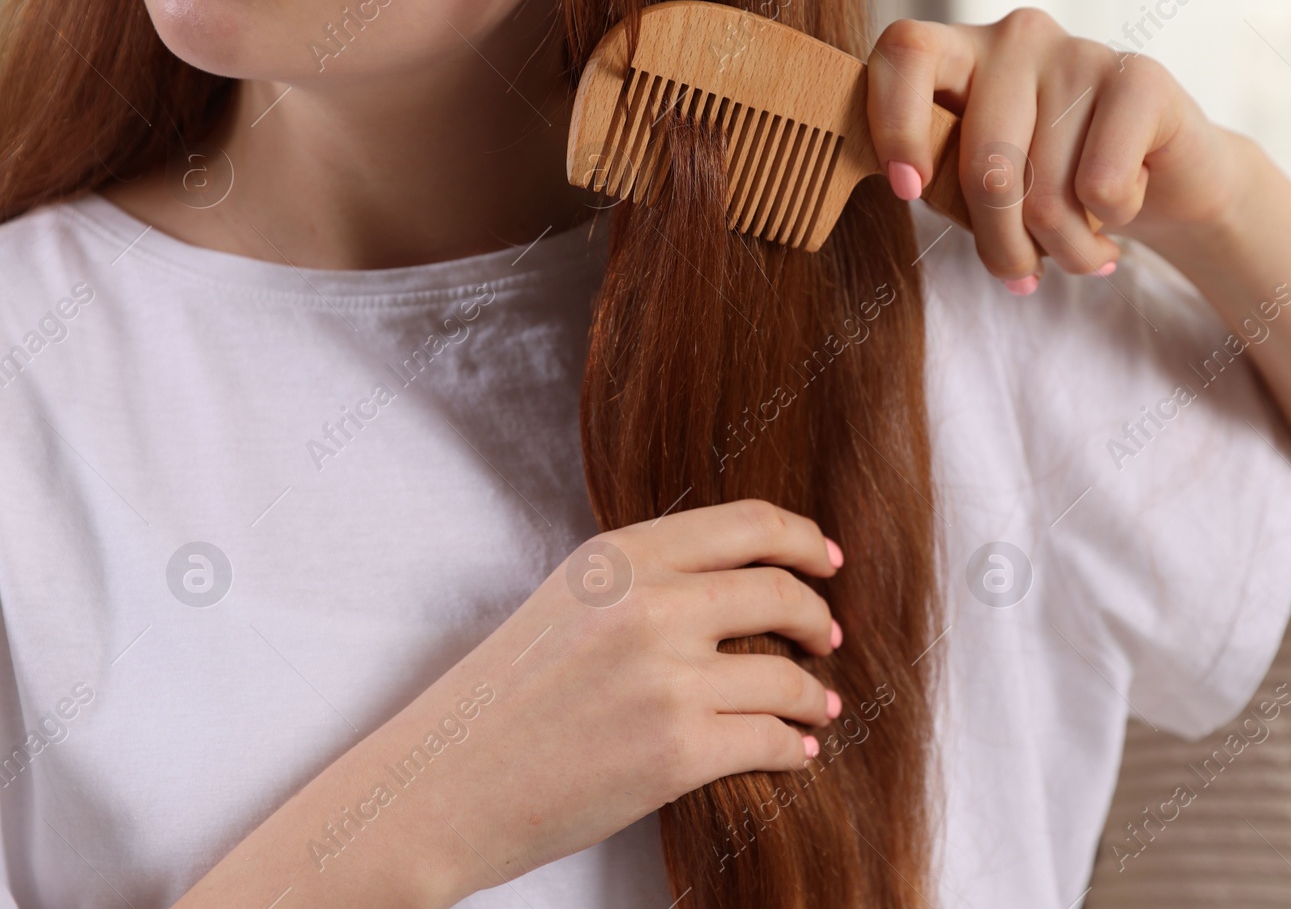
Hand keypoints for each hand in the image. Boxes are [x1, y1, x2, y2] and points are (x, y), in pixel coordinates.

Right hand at [412, 499, 844, 902]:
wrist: (443, 786)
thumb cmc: (503, 700)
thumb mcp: (570, 601)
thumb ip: (646, 578)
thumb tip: (743, 578)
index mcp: (620, 555)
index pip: (747, 523)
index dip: (803, 540)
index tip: (827, 561)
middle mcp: (646, 603)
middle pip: (780, 590)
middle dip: (818, 617)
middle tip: (828, 637)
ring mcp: (664, 677)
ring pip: (786, 674)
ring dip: (814, 694)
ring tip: (817, 705)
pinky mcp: (676, 750)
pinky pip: (772, 738)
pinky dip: (795, 746)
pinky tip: (795, 750)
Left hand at [866, 8, 1242, 293]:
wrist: (1166, 180)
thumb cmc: (1055, 183)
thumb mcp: (982, 181)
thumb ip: (941, 172)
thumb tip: (908, 184)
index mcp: (963, 53)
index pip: (906, 51)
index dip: (896, 122)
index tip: (909, 188)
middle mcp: (1018, 38)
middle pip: (983, 165)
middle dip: (1001, 246)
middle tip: (1020, 274)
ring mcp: (1081, 52)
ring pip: (1044, 193)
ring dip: (1064, 249)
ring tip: (1081, 247)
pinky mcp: (1142, 80)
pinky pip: (1100, 186)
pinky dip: (1110, 221)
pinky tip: (1121, 204)